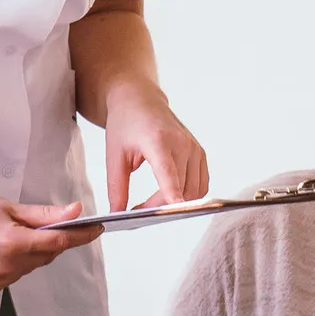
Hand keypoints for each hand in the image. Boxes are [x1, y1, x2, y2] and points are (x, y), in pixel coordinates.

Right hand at [0, 187, 101, 294]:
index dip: (81, 235)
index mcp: (12, 244)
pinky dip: (16, 263)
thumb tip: (76, 213)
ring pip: (32, 267)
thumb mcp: (12, 207)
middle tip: (40, 225)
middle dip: (50, 241)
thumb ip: (46, 215)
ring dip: (32, 253)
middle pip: (46, 256)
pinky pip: (16, 275)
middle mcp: (6, 267)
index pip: (58, 242)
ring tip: (11, 236)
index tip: (96, 229)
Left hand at [100, 91, 208, 209]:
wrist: (140, 100)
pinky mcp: (200, 153)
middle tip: (138, 211)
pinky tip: (167, 194)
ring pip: (193, 191)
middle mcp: (182, 143)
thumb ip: (116, 187)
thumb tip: (117, 215)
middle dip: (160, 207)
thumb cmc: (125, 125)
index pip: (168, 171)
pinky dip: (187, 196)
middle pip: (180, 188)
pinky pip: (200, 185)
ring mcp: (195, 148)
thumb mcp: (113, 156)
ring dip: (174, 204)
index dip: (172, 191)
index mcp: (158, 140)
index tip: (174, 208)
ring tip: (150, 203)